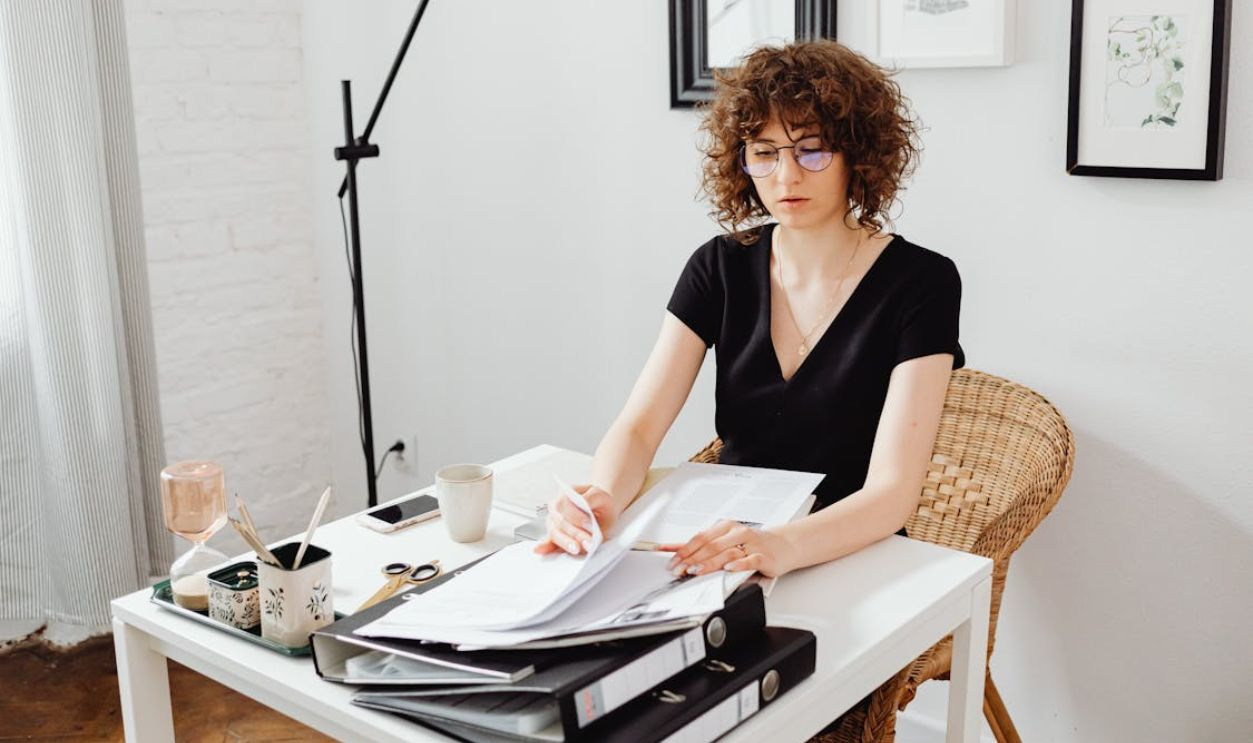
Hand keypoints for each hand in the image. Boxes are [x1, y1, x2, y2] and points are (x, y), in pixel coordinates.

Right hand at [534, 484, 617, 555]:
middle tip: (589, 542)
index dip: (575, 516)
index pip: (563, 504)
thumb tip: (583, 503)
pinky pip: (548, 541)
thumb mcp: (601, 496)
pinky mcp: (555, 536)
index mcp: (565, 494)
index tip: (589, 524)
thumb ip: (591, 498)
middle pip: (559, 521)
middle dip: (575, 533)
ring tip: (578, 549)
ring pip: (554, 533)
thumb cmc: (600, 503)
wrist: (601, 512)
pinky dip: (545, 546)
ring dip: (566, 542)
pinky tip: (540, 550)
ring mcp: (553, 522)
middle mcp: (555, 507)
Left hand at [660, 520, 800, 577]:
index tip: (672, 561)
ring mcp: (751, 544)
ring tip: (696, 570)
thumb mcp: (726, 541)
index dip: (684, 550)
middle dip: (692, 559)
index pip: (700, 537)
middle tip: (679, 570)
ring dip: (709, 563)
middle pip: (710, 545)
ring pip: (727, 553)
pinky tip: (728, 568)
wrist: (783, 545)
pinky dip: (738, 564)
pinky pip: (749, 560)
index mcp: (725, 527)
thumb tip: (675, 551)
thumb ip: (703, 547)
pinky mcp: (763, 556)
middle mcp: (737, 533)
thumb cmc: (752, 544)